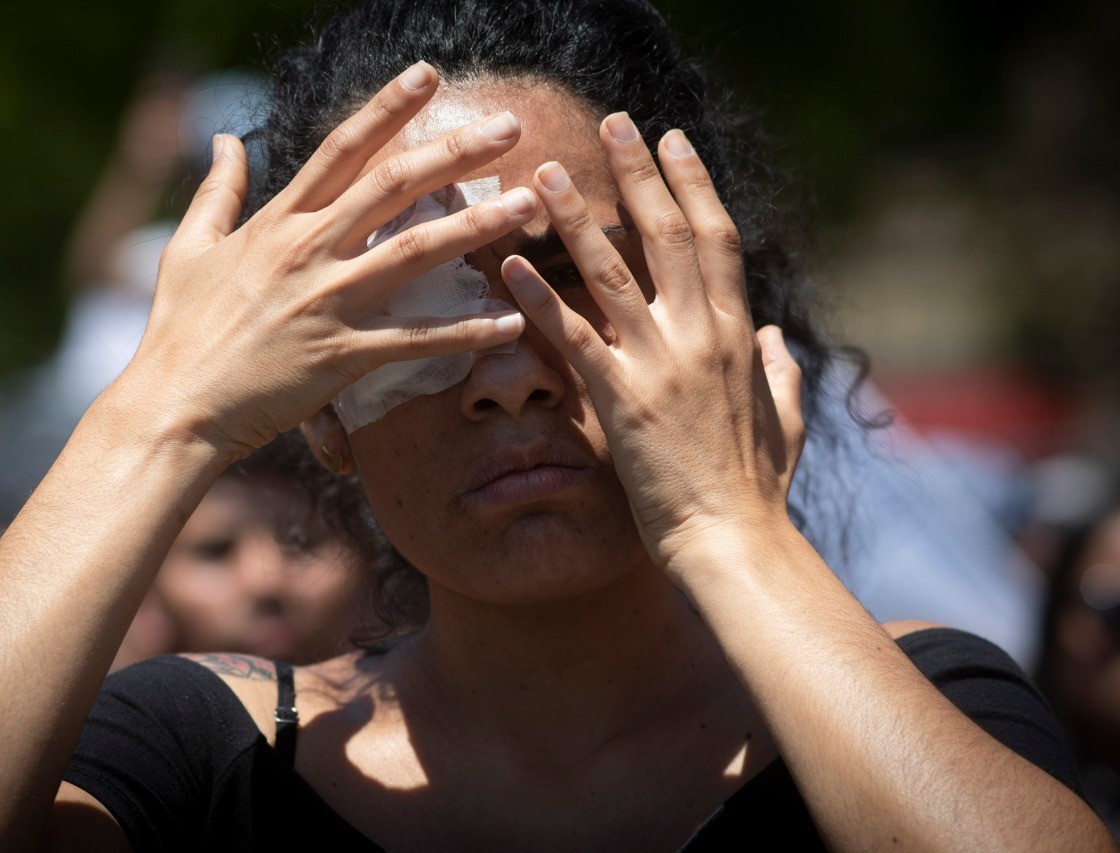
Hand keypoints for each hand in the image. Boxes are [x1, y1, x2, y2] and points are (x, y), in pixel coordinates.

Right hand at [120, 62, 534, 457]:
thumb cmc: (179, 329)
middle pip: (393, 185)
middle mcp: (307, 251)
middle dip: (455, 151)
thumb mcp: (188, 248)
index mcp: (278, 222)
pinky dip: (463, 333)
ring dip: (475, 225)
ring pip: (413, 251)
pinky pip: (414, 340)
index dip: (387, 108)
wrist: (172, 405)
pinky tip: (508, 321)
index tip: (428, 75)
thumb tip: (224, 138)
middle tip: (510, 126)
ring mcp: (326, 301)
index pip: (342, 149)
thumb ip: (216, 190)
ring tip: (528, 204)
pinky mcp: (340, 355)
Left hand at [501, 113, 803, 568]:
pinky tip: (509, 264)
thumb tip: (779, 334)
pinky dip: (539, 297)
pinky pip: (573, 337)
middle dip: (638, 173)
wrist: (733, 542)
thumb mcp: (786, 421)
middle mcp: (702, 337)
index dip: (693, 185)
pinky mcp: (622, 402)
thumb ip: (781, 371)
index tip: (673, 142)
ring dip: (576, 218)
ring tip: (542, 174)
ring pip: (614, 273)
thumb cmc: (757, 489)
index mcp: (740, 336)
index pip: (717, 239)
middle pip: (667, 235)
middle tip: (613, 123)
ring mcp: (661, 366)